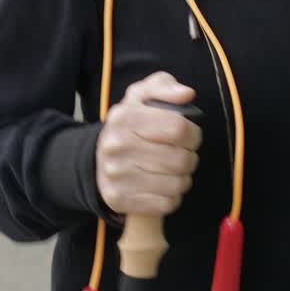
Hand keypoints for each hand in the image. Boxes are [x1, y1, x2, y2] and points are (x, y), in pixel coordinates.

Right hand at [97, 72, 202, 216]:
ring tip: (174, 170)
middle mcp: (116, 147)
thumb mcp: (141, 97)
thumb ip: (165, 86)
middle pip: (180, 159)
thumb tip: (187, 94)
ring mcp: (116, 176)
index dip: (193, 134)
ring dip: (183, 178)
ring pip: (176, 184)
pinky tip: (164, 186)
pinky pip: (166, 204)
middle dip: (190, 157)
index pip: (178, 128)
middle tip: (182, 155)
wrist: (96, 158)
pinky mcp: (119, 200)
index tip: (190, 136)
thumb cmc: (129, 126)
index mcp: (124, 118)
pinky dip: (172, 197)